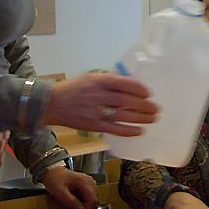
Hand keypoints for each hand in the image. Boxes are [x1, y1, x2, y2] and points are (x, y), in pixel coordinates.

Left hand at [40, 166, 97, 208]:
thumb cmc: (55, 179)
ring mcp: (89, 184)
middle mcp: (90, 182)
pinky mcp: (86, 186)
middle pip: (93, 201)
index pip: (93, 199)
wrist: (52, 171)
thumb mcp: (60, 191)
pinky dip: (81, 204)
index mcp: (85, 182)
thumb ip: (71, 200)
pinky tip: (72, 206)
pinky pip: (87, 198)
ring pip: (91, 201)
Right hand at [43, 73, 158, 136]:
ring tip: (152, 118)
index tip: (149, 93)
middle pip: (126, 101)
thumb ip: (110, 80)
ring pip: (123, 115)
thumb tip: (133, 85)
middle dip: (144, 105)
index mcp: (98, 81)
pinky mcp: (93, 125)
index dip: (139, 89)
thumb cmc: (75, 88)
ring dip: (140, 118)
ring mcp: (95, 111)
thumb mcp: (91, 77)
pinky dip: (128, 130)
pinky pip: (114, 129)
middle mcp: (98, 95)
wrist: (51, 103)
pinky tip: (140, 131)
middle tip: (156, 108)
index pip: (124, 84)